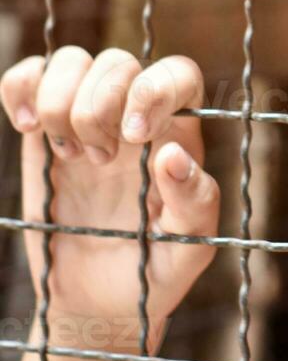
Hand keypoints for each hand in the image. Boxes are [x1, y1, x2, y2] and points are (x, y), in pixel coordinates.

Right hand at [1, 47, 218, 360]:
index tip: (133, 137)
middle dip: (99, 106)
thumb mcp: (189, 244)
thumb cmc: (155, 267)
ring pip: (74, 60)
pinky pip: (29, 77)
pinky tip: (26, 127)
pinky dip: (21, 86)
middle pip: (119, 62)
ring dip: (62, 101)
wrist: (100, 300)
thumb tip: (173, 155)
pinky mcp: (42, 133)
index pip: (177, 73)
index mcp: (177, 133)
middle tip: (98, 160)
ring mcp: (86, 119)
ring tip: (69, 153)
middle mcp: (134, 115)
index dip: (153, 90)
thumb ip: (193, 200)